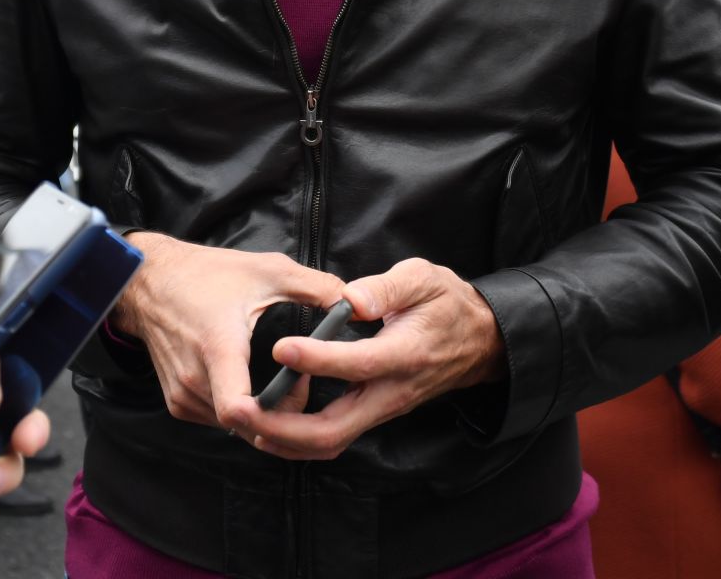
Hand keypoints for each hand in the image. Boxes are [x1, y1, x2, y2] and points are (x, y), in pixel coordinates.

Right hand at [111, 233, 347, 429]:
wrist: (149, 282)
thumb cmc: (208, 274)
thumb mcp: (267, 270)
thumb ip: (317, 287)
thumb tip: (357, 305)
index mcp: (217, 347)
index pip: (238, 409)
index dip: (272, 418)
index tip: (297, 400)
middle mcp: (195, 378)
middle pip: (246, 424)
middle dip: (281, 413)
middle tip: (302, 385)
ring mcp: (182, 395)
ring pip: (233, 427)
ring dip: (262, 415)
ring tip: (281, 383)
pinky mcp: (177, 402)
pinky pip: (217, 420)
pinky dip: (241, 412)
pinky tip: (254, 386)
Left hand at [231, 258, 501, 461]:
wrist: (478, 341)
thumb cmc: (446, 304)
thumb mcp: (425, 279)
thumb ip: (388, 288)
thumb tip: (353, 299)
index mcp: (404, 354)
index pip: (356, 363)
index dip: (317, 358)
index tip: (281, 347)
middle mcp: (390, 393)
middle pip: (334, 428)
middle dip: (284, 425)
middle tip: (242, 410)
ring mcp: (381, 409)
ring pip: (330, 441)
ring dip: (285, 439)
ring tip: (244, 422)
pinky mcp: (372, 413)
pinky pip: (332, 437)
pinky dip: (296, 440)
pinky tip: (267, 425)